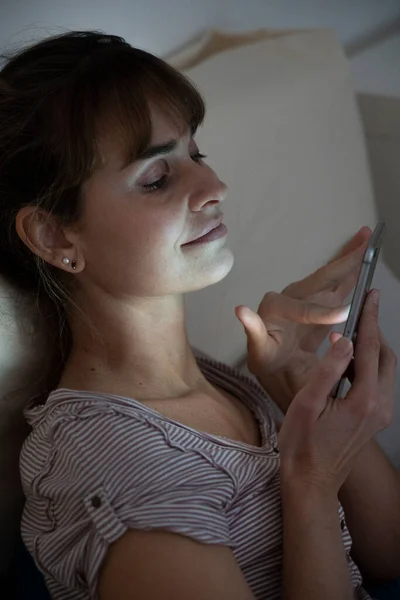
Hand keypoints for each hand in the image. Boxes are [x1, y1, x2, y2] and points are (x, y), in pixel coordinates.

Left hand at [235, 227, 370, 412]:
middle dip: (344, 260)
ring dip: (350, 257)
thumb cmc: (265, 356)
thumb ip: (252, 329)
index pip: (304, 308)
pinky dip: (353, 272)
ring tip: (367, 237)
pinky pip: (339, 286)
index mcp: (277, 305)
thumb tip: (240, 310)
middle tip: (365, 240)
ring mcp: (309, 297)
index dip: (323, 312)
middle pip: (322, 277)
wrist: (273, 362)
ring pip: (333, 275)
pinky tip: (366, 262)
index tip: (344, 314)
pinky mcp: (321, 302)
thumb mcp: (257, 348)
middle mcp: (294, 295)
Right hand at [278, 289, 396, 495]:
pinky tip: (347, 363)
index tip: (371, 296)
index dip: (370, 319)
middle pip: (386, 358)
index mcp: (364, 400)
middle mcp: (380, 406)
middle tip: (360, 311)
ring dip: (371, 349)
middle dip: (374, 331)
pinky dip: (368, 366)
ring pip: (385, 370)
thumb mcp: (307, 403)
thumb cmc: (302, 445)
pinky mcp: (375, 419)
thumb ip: (328, 369)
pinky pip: (379, 383)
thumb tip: (345, 340)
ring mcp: (381, 415)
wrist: (312, 482)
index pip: (371, 349)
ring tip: (348, 335)